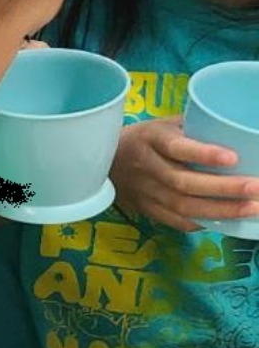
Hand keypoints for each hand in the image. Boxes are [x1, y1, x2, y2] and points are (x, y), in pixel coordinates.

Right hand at [111, 118, 258, 231]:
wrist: (104, 161)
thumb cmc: (145, 138)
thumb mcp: (164, 124)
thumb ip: (194, 128)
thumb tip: (237, 133)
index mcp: (151, 139)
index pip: (176, 147)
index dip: (203, 154)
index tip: (233, 158)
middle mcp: (146, 167)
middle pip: (183, 182)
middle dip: (224, 188)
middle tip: (257, 188)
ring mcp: (144, 192)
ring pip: (182, 206)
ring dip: (221, 210)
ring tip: (253, 208)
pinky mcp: (146, 209)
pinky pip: (176, 221)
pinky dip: (202, 223)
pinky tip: (227, 222)